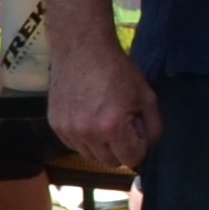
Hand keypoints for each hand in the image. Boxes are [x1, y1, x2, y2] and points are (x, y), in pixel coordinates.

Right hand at [51, 33, 161, 168]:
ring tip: (103, 121)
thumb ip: (154, 127)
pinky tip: (87, 117)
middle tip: (121, 125)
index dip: (139, 146)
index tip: (136, 128)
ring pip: (90, 156)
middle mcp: (87, 134)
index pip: (131, 159)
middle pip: (110, 161)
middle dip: (120, 149)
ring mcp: (67, 131)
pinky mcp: (55, 125)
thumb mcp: (147, 96)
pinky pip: (74, 145)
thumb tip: (147, 146)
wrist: (81, 48)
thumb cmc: (117, 70)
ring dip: (101, 146)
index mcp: (112, 128)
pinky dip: (84, 138)